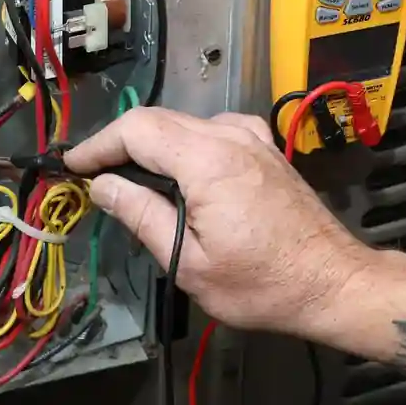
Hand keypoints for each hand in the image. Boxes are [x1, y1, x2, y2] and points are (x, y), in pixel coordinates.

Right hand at [64, 107, 366, 335]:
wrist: (332, 283)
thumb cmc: (262, 284)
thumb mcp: (188, 262)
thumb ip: (142, 216)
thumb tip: (103, 186)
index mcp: (208, 160)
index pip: (136, 129)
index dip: (98, 144)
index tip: (72, 165)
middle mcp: (231, 136)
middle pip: (158, 120)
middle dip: (118, 143)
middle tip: (90, 174)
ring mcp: (253, 138)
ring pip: (184, 124)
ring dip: (151, 145)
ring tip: (126, 179)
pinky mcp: (265, 149)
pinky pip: (212, 133)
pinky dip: (183, 146)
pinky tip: (177, 176)